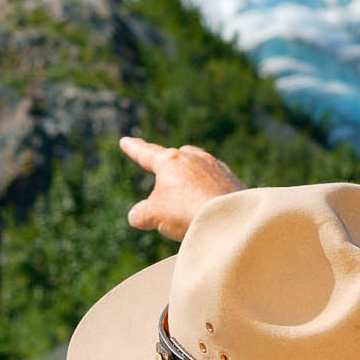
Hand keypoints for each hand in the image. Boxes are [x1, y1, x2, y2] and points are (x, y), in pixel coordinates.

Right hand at [120, 137, 244, 241]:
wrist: (229, 218)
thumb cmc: (185, 211)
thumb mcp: (154, 215)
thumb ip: (141, 214)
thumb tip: (136, 215)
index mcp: (170, 161)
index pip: (146, 153)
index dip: (134, 149)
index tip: (126, 141)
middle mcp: (195, 158)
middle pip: (178, 157)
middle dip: (170, 166)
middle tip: (165, 180)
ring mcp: (216, 168)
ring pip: (199, 169)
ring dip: (192, 182)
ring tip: (190, 202)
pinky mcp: (233, 181)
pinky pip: (216, 183)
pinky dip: (209, 193)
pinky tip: (209, 206)